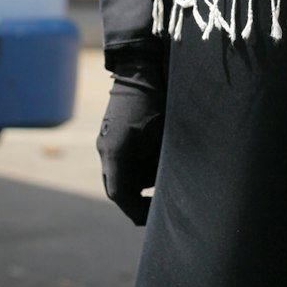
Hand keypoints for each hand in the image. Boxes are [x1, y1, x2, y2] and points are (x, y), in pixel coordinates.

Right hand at [96, 65, 165, 225]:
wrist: (139, 67)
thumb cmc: (154, 98)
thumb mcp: (164, 130)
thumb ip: (166, 158)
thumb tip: (179, 185)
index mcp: (116, 152)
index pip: (121, 195)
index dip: (138, 211)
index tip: (156, 219)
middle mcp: (107, 150)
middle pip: (119, 188)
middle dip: (139, 200)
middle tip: (162, 208)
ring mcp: (108, 142)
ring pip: (122, 176)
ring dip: (141, 183)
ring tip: (167, 181)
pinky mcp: (114, 135)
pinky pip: (123, 161)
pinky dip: (140, 168)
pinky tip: (160, 164)